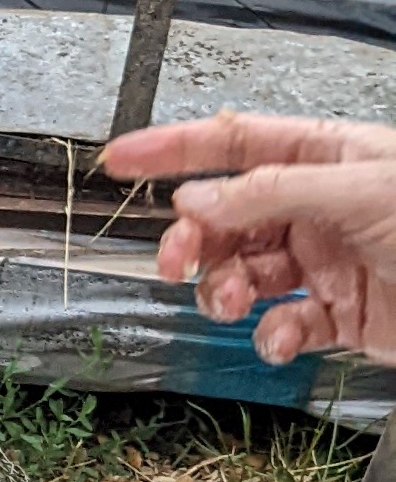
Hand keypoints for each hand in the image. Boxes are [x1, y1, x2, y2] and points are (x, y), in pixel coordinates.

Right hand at [101, 111, 395, 365]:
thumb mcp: (358, 191)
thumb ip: (271, 192)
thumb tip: (199, 197)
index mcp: (326, 158)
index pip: (235, 143)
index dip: (174, 148)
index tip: (123, 159)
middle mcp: (318, 207)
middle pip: (225, 218)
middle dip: (193, 242)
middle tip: (178, 261)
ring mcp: (324, 262)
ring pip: (241, 276)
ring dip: (224, 293)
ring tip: (234, 304)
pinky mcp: (334, 315)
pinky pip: (278, 326)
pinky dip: (270, 337)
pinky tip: (284, 337)